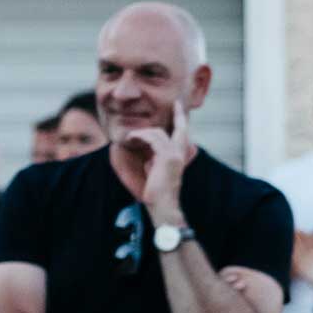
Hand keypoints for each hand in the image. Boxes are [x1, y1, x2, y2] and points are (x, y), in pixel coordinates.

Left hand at [126, 98, 191, 220]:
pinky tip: (131, 139)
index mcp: (180, 156)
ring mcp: (175, 154)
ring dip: (142, 133)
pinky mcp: (167, 157)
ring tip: (130, 137)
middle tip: (173, 106)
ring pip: (158, 133)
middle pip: (179, 128)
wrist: (163, 206)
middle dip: (176, 115)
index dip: (181, 119)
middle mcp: (181, 153)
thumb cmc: (158, 193)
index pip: (183, 133)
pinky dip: (139, 137)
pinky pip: (152, 139)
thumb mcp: (156, 171)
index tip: (178, 106)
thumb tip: (146, 152)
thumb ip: (155, 159)